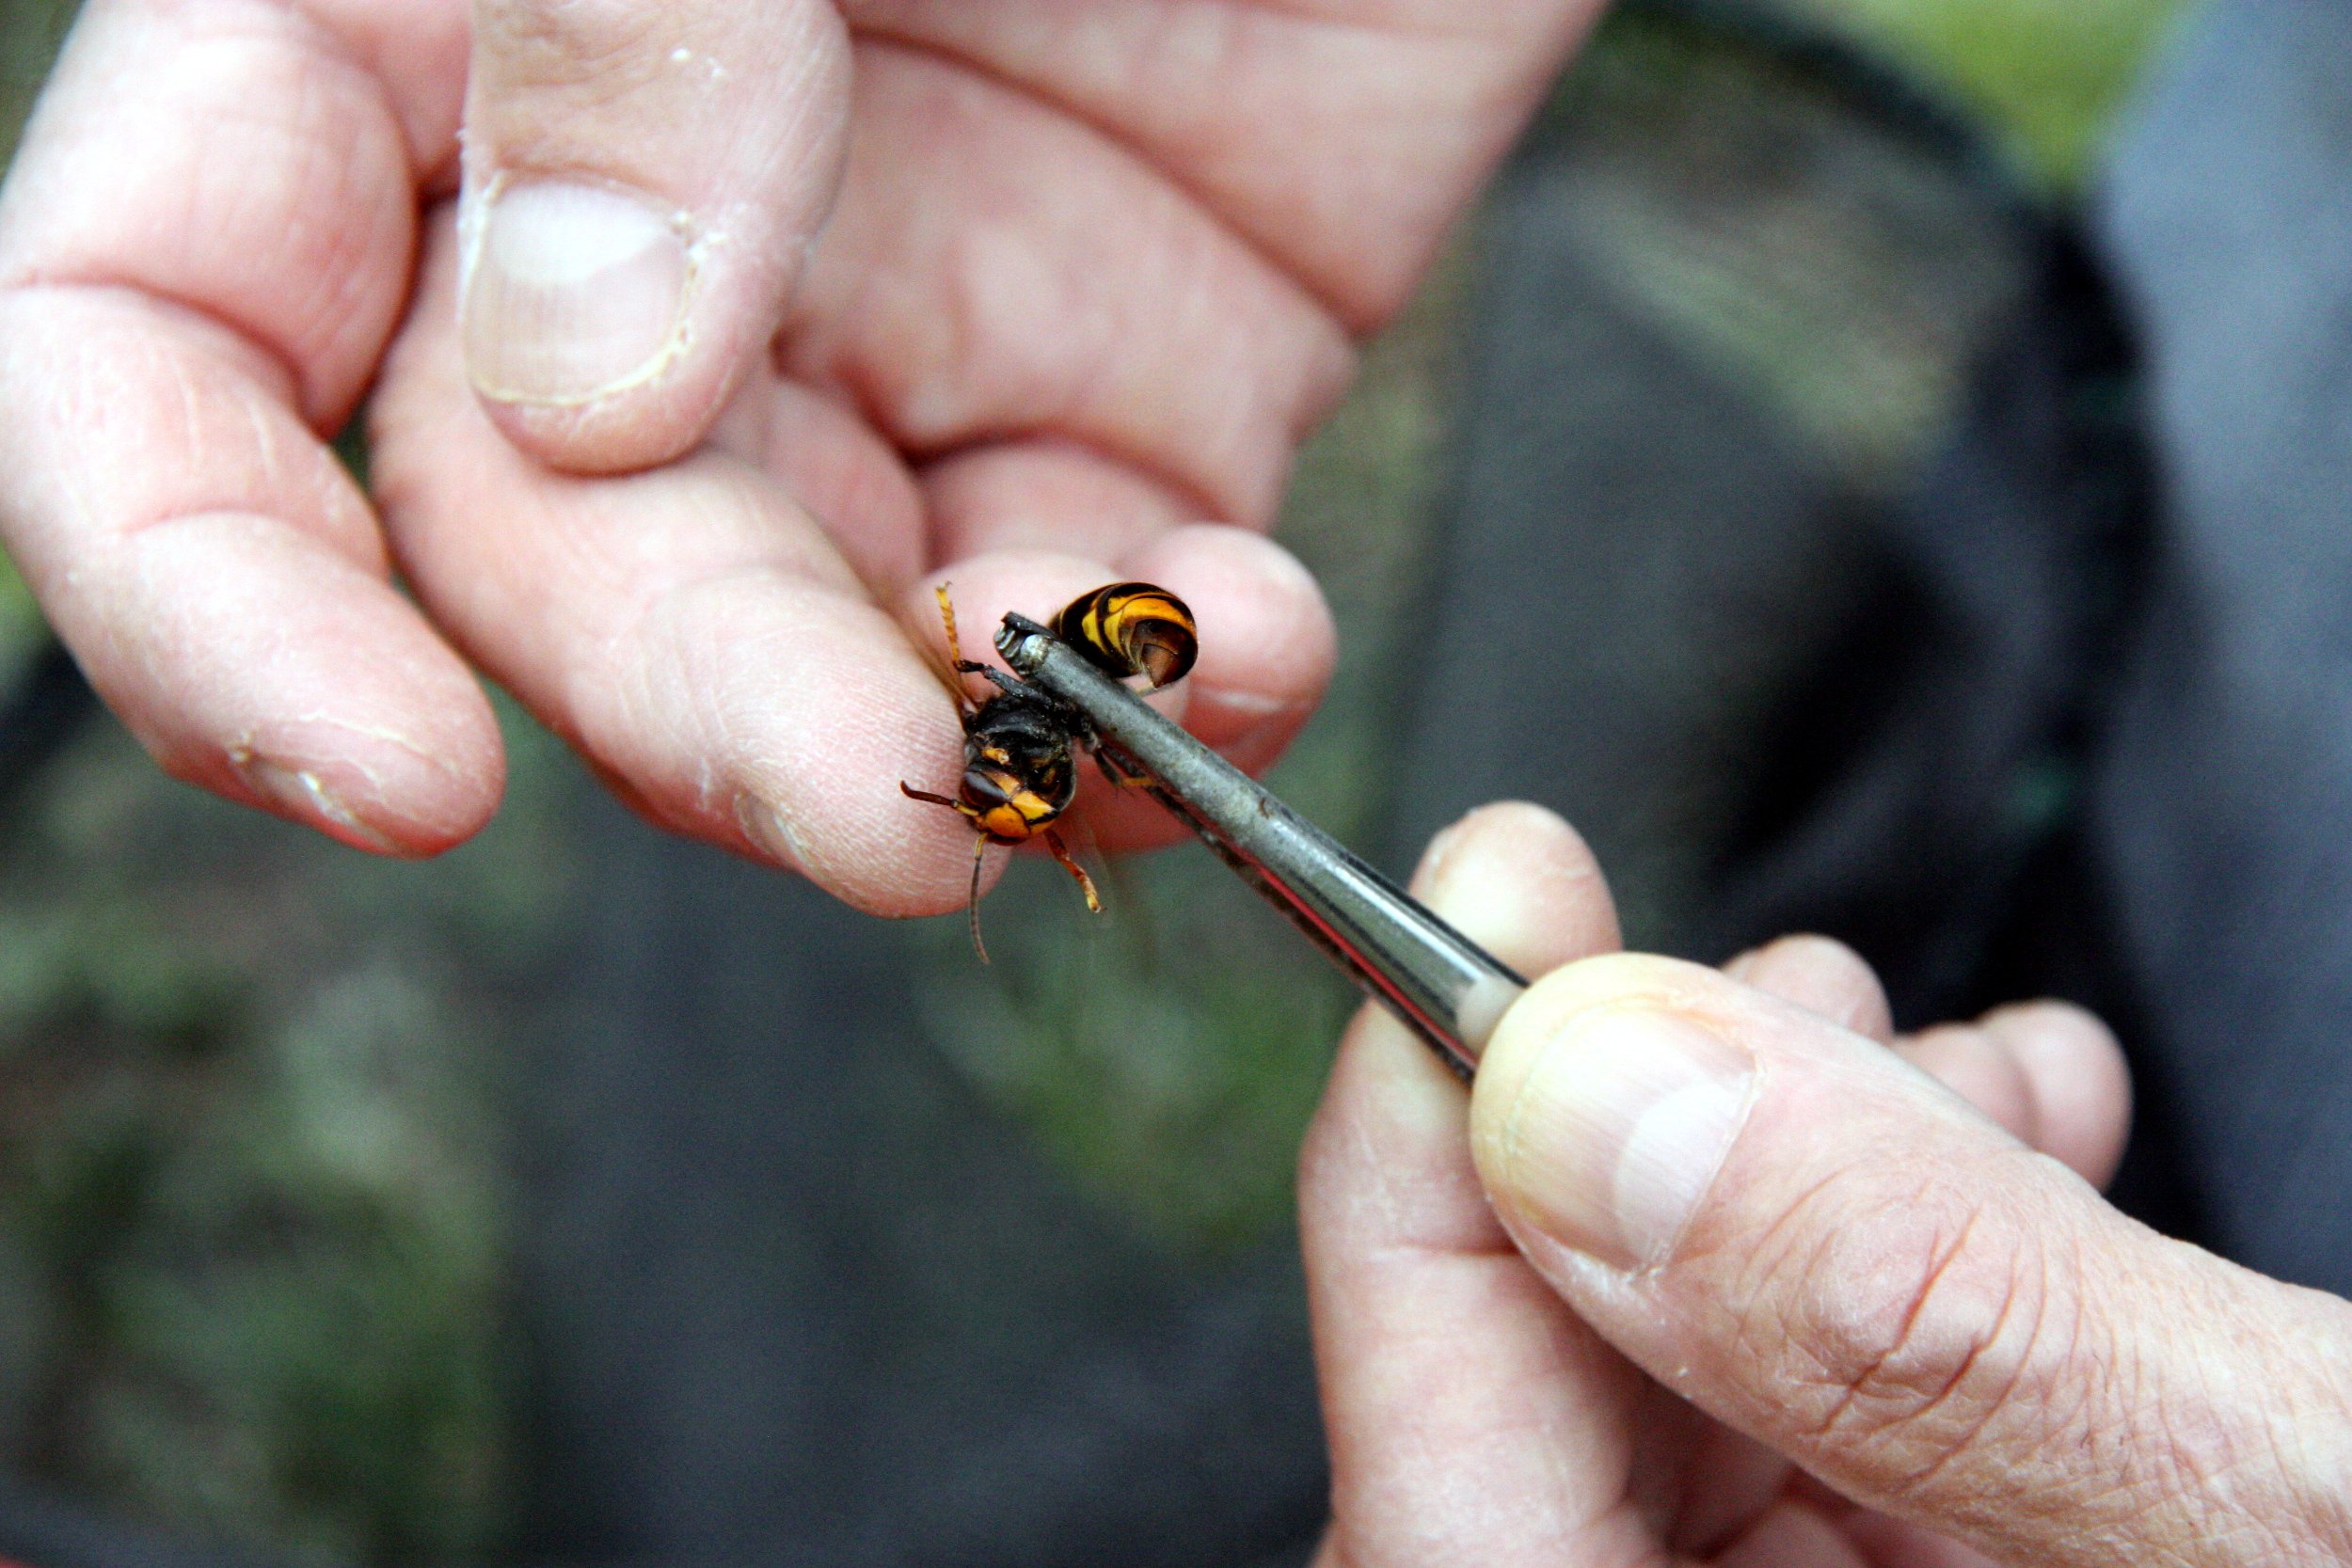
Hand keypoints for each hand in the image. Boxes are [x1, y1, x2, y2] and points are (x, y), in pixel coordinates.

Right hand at [0, 0, 1600, 910]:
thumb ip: (628, 33)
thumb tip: (577, 397)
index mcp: (416, 45)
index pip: (173, 352)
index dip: (213, 596)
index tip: (397, 771)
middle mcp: (617, 229)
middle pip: (548, 566)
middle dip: (709, 717)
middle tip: (886, 804)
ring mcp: (876, 339)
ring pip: (817, 649)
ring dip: (941, 750)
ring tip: (1078, 751)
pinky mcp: (1114, 401)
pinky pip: (1090, 615)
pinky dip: (1166, 695)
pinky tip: (1243, 641)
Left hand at [1302, 804, 2351, 1565]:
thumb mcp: (2308, 1507)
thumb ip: (1948, 1330)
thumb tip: (1600, 1087)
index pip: (1449, 1522)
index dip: (1420, 1198)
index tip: (1474, 936)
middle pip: (1570, 1446)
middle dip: (1636, 1166)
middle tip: (1733, 983)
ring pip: (1722, 1421)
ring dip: (1795, 1188)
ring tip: (1923, 1047)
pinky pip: (1875, 1452)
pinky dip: (1928, 1267)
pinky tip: (2021, 1135)